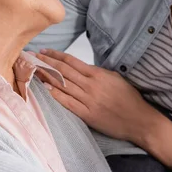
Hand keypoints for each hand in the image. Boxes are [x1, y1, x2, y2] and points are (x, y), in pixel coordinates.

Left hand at [34, 50, 156, 143]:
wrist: (139, 120)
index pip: (72, 62)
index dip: (56, 56)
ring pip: (63, 85)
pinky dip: (56, 95)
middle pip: (63, 71)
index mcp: (98, 75)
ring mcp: (88, 100)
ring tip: (34, 70)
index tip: (44, 51)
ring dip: (47, 77)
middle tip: (32, 57)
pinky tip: (46, 89)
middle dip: (46, 63)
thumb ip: (98, 72)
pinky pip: (68, 103)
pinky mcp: (87, 115)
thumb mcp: (115, 78)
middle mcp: (91, 86)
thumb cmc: (129, 98)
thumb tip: (82, 68)